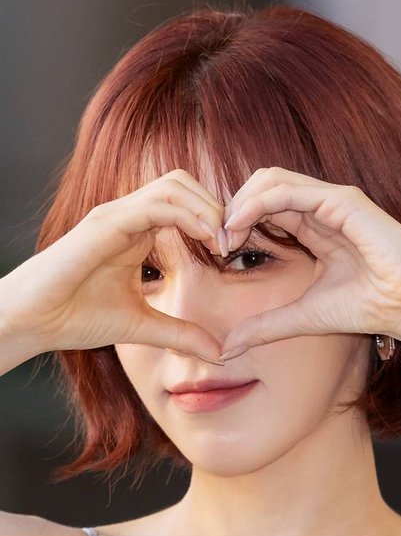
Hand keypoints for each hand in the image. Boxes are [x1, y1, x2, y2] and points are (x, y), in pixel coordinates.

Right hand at [0, 170, 227, 363]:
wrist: (32, 321)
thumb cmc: (75, 317)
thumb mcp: (142, 326)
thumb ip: (180, 334)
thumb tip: (218, 351)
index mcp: (136, 231)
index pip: (185, 204)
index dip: (214, 221)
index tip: (233, 252)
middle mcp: (128, 215)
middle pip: (184, 184)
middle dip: (216, 207)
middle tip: (233, 243)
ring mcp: (116, 215)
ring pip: (174, 185)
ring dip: (206, 208)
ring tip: (222, 242)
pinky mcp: (106, 223)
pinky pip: (156, 205)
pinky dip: (187, 215)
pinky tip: (205, 239)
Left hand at [219, 167, 400, 358]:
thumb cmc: (368, 307)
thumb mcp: (302, 317)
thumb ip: (264, 327)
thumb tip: (226, 348)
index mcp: (313, 226)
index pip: (263, 209)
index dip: (236, 223)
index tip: (217, 251)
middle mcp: (319, 207)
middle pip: (261, 187)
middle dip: (232, 209)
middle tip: (216, 241)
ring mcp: (330, 200)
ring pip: (270, 180)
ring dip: (240, 203)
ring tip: (224, 235)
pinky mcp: (341, 200)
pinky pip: (288, 189)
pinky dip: (257, 203)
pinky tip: (239, 225)